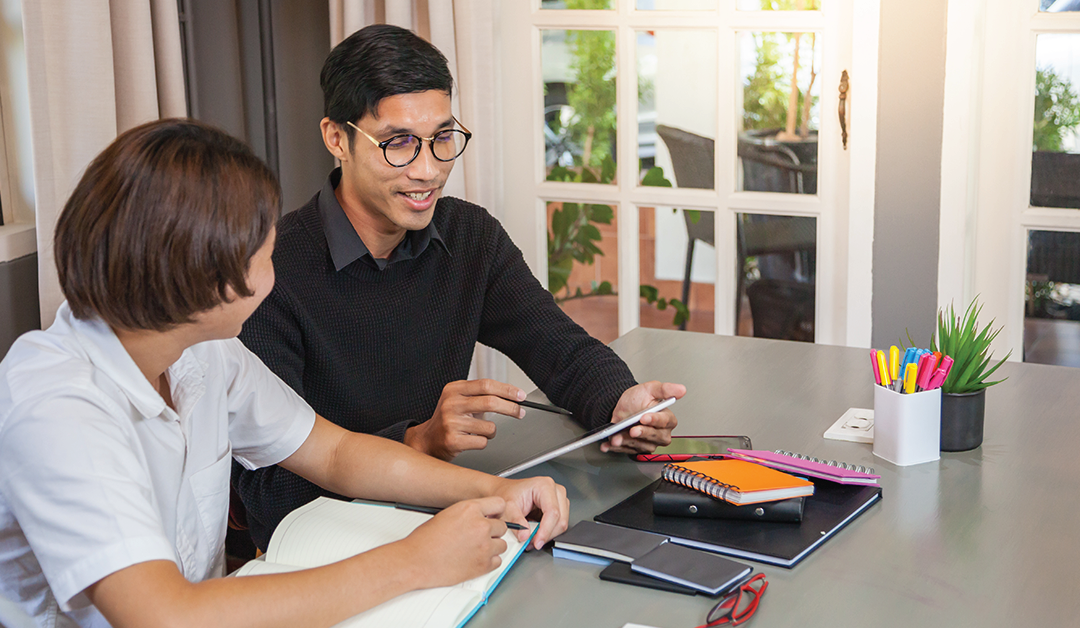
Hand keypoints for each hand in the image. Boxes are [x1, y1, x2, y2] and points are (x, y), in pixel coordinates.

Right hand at [401, 497, 509, 588]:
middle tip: (479, 537)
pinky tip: (476, 559)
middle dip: (493, 531)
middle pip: (502, 526)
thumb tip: (480, 516)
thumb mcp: (448, 514)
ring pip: (502, 545)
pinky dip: (489, 562)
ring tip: (475, 549)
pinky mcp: (483, 565)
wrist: (416, 561)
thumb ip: (468, 514)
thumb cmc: (425, 540)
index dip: (495, 512)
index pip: (499, 504)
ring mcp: (484, 546)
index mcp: (470, 509)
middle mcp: (481, 526)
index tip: (493, 516)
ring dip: (492, 547)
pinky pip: (497, 561)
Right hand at [405, 379, 527, 459]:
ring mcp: (451, 422)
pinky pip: (482, 441)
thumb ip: (480, 395)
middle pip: (490, 402)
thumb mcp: (459, 400)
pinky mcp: (452, 440)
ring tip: (479, 432)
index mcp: (454, 389)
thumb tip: (511, 396)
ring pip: (489, 427)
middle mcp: (451, 403)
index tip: (520, 395)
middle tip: (520, 412)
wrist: (427, 440)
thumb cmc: (448, 420)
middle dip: (511, 408)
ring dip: (491, 431)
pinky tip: (471, 440)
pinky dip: (482, 442)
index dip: (507, 390)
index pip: (486, 384)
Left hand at [491, 476, 569, 549]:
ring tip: (531, 537)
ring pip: (561, 525)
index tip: (536, 543)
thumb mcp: (507, 507)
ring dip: (547, 535)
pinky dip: (547, 533)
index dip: (546, 530)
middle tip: (531, 542)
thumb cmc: (508, 494)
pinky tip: (535, 533)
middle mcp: (556, 491)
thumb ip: (515, 521)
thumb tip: (525, 535)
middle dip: (546, 535)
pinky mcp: (559, 508)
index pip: (552, 512)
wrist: (506, 491)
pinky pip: (558, 526)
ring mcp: (559, 500)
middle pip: (560, 520)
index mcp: (544, 486)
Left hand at [601, 381, 685, 453]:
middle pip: (655, 437)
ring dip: (627, 441)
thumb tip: (681, 390)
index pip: (665, 422)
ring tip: (616, 437)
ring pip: (640, 445)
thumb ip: (665, 389)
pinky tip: (609, 444)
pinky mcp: (636, 448)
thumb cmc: (638, 399)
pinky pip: (627, 450)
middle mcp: (660, 433)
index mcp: (667, 419)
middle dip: (642, 433)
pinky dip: (617, 447)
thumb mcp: (650, 389)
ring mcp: (648, 442)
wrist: (622, 406)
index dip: (655, 420)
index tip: (644, 417)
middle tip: (632, 430)